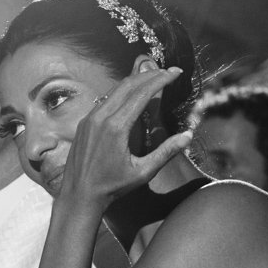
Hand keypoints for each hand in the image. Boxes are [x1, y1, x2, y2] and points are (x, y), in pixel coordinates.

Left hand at [60, 66, 193, 209]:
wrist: (78, 196)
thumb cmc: (110, 187)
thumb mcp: (143, 172)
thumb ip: (166, 152)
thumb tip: (188, 135)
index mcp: (116, 127)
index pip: (142, 93)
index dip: (161, 79)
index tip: (176, 72)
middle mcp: (100, 118)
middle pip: (128, 85)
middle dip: (150, 75)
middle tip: (169, 71)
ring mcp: (89, 119)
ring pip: (114, 90)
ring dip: (135, 81)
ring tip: (154, 78)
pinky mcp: (83, 124)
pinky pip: (104, 100)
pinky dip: (121, 92)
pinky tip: (132, 94)